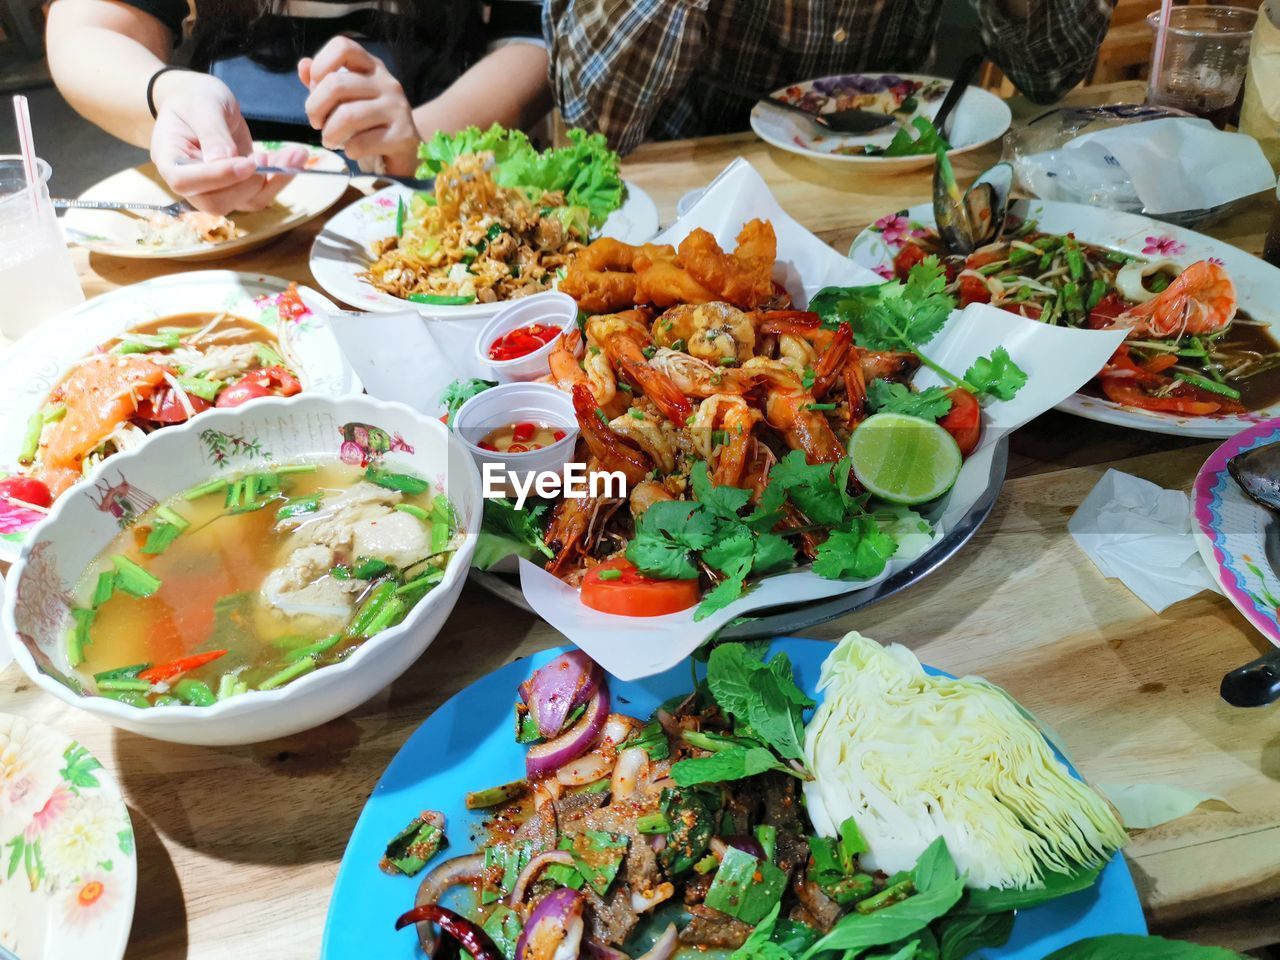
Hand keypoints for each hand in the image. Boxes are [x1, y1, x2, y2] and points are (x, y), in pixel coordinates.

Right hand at [150, 72, 299, 214]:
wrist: (202, 101)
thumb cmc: (194, 98)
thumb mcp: (203, 104)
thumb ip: (211, 131)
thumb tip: (224, 160)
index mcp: (169, 159)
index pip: (185, 181)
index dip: (216, 177)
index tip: (245, 162)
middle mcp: (190, 183)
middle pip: (217, 202)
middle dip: (248, 184)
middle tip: (265, 157)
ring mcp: (215, 189)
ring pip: (245, 201)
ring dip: (274, 182)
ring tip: (295, 155)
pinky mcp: (238, 188)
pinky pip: (261, 194)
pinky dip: (281, 179)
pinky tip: (295, 158)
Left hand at [299, 36, 419, 175]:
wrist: (402, 153)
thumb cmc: (368, 124)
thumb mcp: (343, 100)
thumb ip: (322, 83)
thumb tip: (304, 66)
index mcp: (371, 67)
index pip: (343, 47)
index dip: (320, 65)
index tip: (314, 89)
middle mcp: (387, 83)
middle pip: (337, 84)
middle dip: (315, 108)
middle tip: (316, 124)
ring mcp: (398, 109)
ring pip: (348, 116)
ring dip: (330, 133)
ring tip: (330, 141)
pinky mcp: (403, 136)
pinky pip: (361, 143)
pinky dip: (349, 151)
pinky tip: (352, 152)